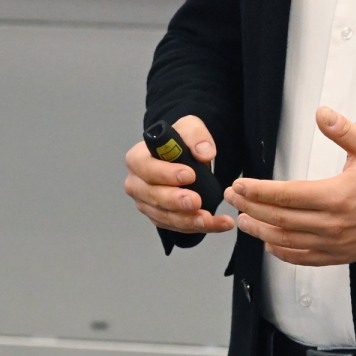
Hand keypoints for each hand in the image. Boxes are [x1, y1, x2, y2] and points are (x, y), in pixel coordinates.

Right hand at [124, 115, 232, 235]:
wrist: (183, 159)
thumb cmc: (180, 142)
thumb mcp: (189, 128)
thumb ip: (196, 136)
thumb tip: (205, 153)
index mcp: (137, 159)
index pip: (146, 168)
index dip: (165, 173)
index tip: (189, 175)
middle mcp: (136, 184)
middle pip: (151, 196)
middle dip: (175, 201)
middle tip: (196, 201)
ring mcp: (146, 204)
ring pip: (163, 217)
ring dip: (187, 220)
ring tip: (210, 218)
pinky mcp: (159, 218)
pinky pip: (176, 227)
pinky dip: (198, 228)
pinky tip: (219, 224)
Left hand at [220, 107, 355, 266]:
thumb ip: (343, 131)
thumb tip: (322, 113)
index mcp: (335, 196)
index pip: (285, 194)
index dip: (257, 191)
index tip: (239, 185)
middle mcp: (332, 223)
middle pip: (280, 218)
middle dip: (251, 208)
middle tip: (232, 198)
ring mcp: (336, 243)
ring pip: (288, 241)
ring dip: (261, 232)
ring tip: (243, 221)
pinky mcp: (342, 255)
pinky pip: (306, 258)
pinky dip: (283, 254)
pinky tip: (271, 244)